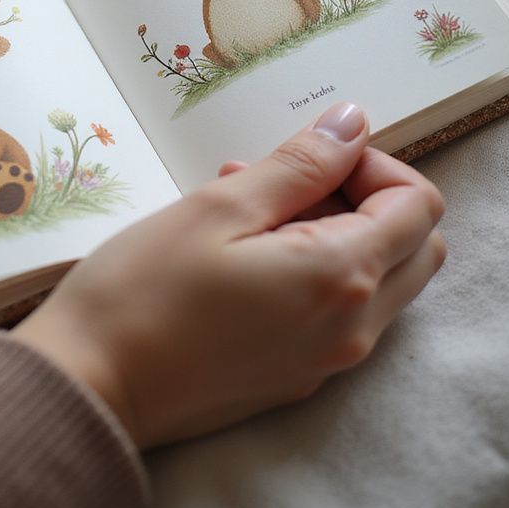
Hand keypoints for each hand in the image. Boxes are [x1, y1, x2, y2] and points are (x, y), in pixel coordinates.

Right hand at [13, 102, 444, 448]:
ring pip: (380, 281)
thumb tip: (353, 121)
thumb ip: (300, 164)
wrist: (89, 386)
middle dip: (368, 198)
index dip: (374, 164)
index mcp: (341, 277)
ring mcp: (328, 362)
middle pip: (415, 247)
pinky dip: (316, 270)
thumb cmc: (143, 288)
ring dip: (338, 232)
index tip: (311, 156)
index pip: (419, 206)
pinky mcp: (298, 378)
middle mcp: (354, 329)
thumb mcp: (220, 206)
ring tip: (249, 206)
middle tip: (290, 180)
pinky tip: (243, 252)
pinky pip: (340, 312)